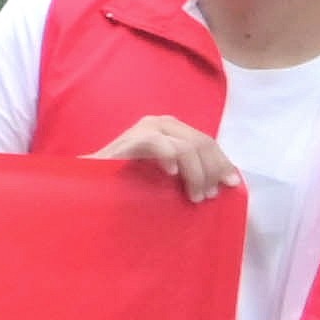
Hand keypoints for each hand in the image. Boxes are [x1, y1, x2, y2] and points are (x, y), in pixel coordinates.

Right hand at [92, 114, 243, 199]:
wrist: (87, 188)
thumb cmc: (127, 186)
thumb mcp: (165, 177)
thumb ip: (188, 171)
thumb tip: (223, 181)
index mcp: (171, 130)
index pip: (206, 141)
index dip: (222, 162)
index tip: (231, 185)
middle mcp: (159, 123)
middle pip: (201, 142)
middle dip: (212, 170)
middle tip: (211, 195)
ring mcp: (144, 129)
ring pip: (186, 145)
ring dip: (196, 173)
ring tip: (194, 196)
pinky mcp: (129, 140)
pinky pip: (158, 144)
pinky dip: (170, 158)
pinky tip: (172, 175)